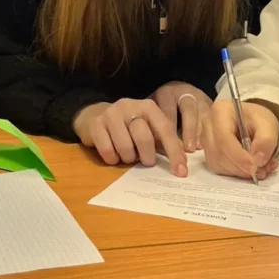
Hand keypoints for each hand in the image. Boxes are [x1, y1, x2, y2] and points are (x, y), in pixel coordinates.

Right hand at [73, 99, 187, 175]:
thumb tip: (182, 164)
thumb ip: (165, 143)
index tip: (181, 172)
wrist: (95, 116)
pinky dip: (112, 159)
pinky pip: (107, 150)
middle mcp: (130, 106)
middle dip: (147, 156)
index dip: (174, 152)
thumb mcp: (149, 129)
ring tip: (127, 156)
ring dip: (128, 158)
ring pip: (125, 146)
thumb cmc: (129, 127)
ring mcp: (111, 114)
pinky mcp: (96, 124)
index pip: (165, 130)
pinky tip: (113, 155)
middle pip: (144, 138)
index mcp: (148, 107)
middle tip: (146, 161)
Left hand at [150, 82, 211, 153]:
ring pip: (203, 113)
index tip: (171, 145)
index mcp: (167, 93)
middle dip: (189, 130)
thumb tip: (158, 146)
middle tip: (188, 148)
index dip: (170, 128)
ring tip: (198, 147)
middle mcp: (185, 92)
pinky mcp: (211, 103)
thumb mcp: (153, 109)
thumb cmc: (161, 104)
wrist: (176, 90)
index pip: (169, 110)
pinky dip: (211, 130)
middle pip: (189, 110)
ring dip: (201, 132)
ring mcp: (200, 97)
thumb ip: (154, 124)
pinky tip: (208, 144)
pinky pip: (213, 116)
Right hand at [201, 100, 278, 179]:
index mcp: (220, 111)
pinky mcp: (209, 154)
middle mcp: (208, 125)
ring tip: (261, 166)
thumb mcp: (268, 125)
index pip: (224, 139)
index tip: (255, 167)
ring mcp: (206, 141)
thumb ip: (266, 141)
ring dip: (241, 171)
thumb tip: (258, 161)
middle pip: (220, 154)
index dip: (239, 157)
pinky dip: (237, 172)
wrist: (253, 122)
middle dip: (242, 166)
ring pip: (220, 164)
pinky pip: (220, 169)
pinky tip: (249, 166)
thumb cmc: (258, 120)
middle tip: (263, 168)